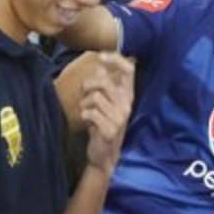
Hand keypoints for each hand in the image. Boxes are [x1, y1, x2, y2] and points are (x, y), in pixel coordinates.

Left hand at [80, 52, 133, 175]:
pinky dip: (84, 115)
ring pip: (95, 97)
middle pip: (104, 81)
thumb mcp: (107, 104)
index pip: (129, 70)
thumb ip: (105, 85)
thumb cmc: (103, 126)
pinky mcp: (110, 129)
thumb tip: (100, 66)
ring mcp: (119, 118)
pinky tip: (87, 122)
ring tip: (86, 111)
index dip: (116, 59)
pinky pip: (90, 112)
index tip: (101, 56)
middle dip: (88, 85)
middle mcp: (126, 105)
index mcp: (128, 95)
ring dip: (84, 103)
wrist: (105, 156)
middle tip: (84, 94)